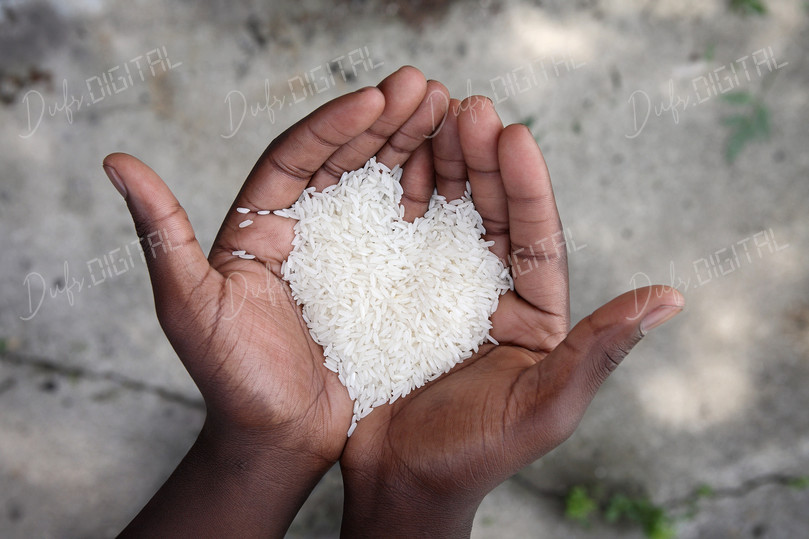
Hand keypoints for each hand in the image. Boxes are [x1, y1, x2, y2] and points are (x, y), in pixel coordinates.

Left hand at [107, 66, 449, 536]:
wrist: (278, 439)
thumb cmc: (231, 379)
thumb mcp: (189, 305)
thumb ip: (162, 232)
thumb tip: (115, 159)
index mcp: (259, 224)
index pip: (296, 157)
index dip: (335, 124)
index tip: (376, 96)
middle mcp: (303, 229)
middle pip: (346, 159)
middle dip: (386, 120)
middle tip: (428, 87)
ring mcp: (346, 255)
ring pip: (381, 186)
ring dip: (414, 147)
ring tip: (452, 114)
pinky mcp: (379, 282)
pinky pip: (407, 232)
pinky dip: (432, 200)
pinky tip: (458, 176)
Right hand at [339, 97, 684, 536]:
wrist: (398, 480)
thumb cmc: (472, 455)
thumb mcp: (543, 405)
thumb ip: (599, 350)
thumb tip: (670, 298)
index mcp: (534, 313)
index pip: (538, 237)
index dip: (528, 185)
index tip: (514, 133)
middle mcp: (493, 292)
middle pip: (493, 213)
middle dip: (481, 159)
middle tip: (466, 108)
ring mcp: (443, 290)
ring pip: (448, 215)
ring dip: (442, 165)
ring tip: (428, 118)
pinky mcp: (397, 294)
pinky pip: (400, 237)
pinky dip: (397, 197)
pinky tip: (389, 164)